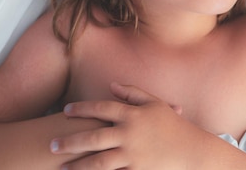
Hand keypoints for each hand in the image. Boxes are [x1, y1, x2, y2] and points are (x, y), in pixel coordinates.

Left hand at [50, 82, 200, 169]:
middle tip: (51, 145)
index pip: (101, 109)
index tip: (65, 111)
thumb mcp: (155, 104)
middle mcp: (130, 135)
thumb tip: (110, 85)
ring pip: (99, 162)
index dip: (81, 108)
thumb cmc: (173, 125)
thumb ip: (132, 92)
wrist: (193, 151)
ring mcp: (133, 155)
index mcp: (132, 115)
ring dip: (78, 165)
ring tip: (61, 168)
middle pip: (93, 138)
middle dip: (70, 141)